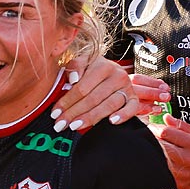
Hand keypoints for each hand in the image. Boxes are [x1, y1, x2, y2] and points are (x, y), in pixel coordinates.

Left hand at [51, 57, 166, 131]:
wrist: (112, 71)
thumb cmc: (92, 69)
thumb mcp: (82, 62)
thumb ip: (75, 66)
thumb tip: (73, 79)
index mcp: (102, 65)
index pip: (82, 88)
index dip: (67, 102)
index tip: (55, 113)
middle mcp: (117, 75)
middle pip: (93, 99)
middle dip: (74, 113)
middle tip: (61, 124)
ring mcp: (127, 87)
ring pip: (109, 105)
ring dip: (91, 118)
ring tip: (76, 125)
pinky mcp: (133, 97)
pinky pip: (132, 108)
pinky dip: (123, 115)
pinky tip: (112, 121)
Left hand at [154, 116, 189, 188]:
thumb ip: (182, 126)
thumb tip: (166, 117)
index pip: (165, 132)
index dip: (154, 128)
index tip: (151, 127)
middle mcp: (188, 159)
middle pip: (158, 146)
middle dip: (152, 140)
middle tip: (151, 139)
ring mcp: (182, 174)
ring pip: (157, 161)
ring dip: (154, 154)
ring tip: (158, 151)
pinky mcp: (178, 185)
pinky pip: (161, 173)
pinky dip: (158, 167)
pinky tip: (163, 163)